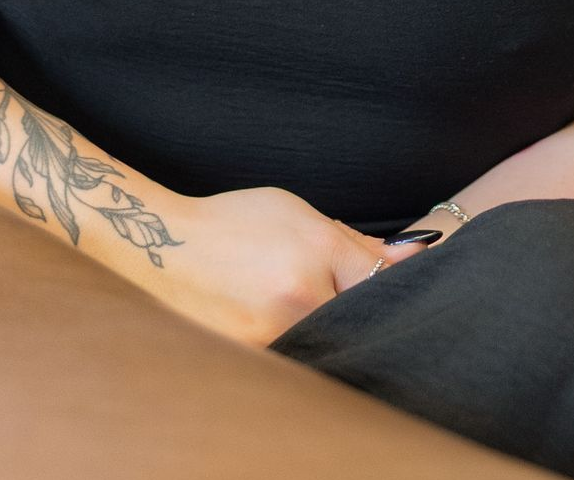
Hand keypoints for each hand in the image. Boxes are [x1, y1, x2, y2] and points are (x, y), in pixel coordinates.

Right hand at [99, 181, 427, 347]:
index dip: (387, 279)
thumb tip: (414, 255)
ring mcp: (275, 336)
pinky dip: (298, 344)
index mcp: (315, 250)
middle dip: (358, 307)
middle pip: (358, 314)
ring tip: (291, 302)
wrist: (159, 245)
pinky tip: (277, 323)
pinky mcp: (253, 361)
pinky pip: (297, 359)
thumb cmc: (231, 223)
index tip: (387, 282)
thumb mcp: (293, 212)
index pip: (378, 277)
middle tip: (331, 294)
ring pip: (328, 340)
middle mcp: (299, 296)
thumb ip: (353, 240)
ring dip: (326, 326)